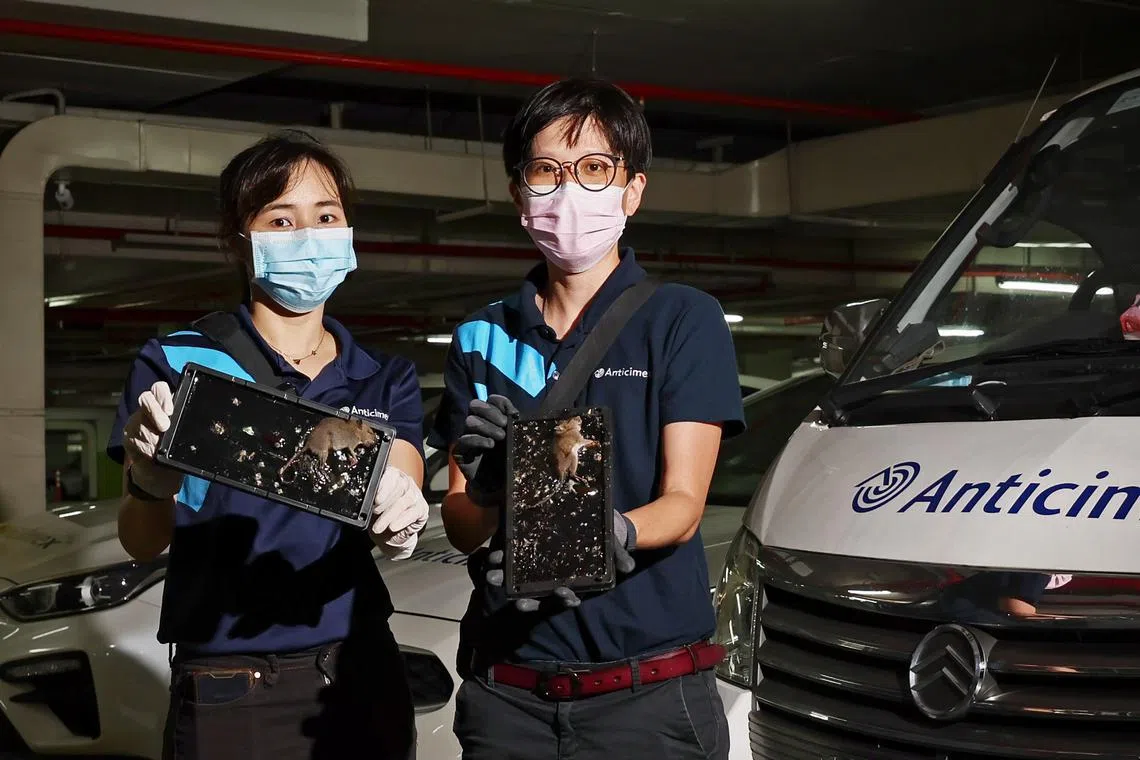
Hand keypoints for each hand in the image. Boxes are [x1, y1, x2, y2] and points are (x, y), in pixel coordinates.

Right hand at [122, 381, 182, 499]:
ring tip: (159, 445)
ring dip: (151, 435)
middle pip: (145, 399)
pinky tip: (151, 454)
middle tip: (165, 427)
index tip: (170, 410)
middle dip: (155, 412)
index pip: (159, 389)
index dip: (162, 395)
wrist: (158, 472)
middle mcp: (147, 410)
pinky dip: (144, 448)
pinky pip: (134, 440)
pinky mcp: (127, 439)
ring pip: (140, 421)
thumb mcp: (181, 434)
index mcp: (163, 405)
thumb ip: (184, 425)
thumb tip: (202, 423)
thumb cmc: (174, 448)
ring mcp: (135, 423)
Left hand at [371, 466, 428, 559]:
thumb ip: (371, 498)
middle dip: (385, 501)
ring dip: (390, 514)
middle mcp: (406, 483)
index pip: (391, 474)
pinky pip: (414, 512)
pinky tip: (393, 526)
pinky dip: (402, 520)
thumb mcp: (371, 506)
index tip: (376, 498)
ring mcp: (416, 495)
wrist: (389, 535)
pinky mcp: (422, 509)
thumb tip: (367, 499)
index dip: (384, 485)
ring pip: (406, 500)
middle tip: (375, 513)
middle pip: (400, 486)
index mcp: (392, 477)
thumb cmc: (378, 517)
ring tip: (379, 526)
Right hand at [452, 395, 518, 507]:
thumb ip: (516, 426)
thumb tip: (515, 413)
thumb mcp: (517, 441)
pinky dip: (479, 440)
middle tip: (504, 424)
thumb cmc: (510, 461)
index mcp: (491, 418)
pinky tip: (491, 445)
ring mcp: (466, 436)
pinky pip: (464, 440)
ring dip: (486, 426)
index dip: (500, 402)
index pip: (491, 400)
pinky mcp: (460, 451)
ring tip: (501, 437)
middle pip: (475, 405)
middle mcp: (477, 424)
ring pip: (470, 421)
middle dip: (490, 412)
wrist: (499, 486)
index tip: (512, 413)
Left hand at [482, 512, 637, 611]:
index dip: (557, 601)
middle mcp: (554, 580)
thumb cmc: (606, 540)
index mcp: (574, 583)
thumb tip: (627, 567)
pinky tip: (493, 554)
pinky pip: (514, 559)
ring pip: (519, 581)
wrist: (597, 523)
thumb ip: (619, 558)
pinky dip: (503, 559)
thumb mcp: (615, 549)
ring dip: (505, 580)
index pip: (564, 599)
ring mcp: (540, 568)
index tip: (551, 596)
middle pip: (537, 595)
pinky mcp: (529, 551)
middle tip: (515, 600)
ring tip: (493, 576)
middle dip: (524, 599)